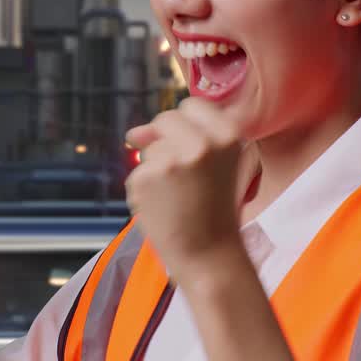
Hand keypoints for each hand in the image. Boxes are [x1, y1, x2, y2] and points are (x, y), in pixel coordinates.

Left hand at [124, 97, 258, 283]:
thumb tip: (133, 133)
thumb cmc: (212, 209)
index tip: (192, 148)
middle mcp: (201, 142)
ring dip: (156, 167)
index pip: (192, 104)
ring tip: (177, 197)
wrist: (208, 255)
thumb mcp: (214, 164)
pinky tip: (164, 208)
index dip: (186, 125)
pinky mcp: (145, 178)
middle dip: (166, 141)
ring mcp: (171, 159)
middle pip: (166, 119)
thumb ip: (179, 137)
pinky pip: (137, 172)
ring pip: (149, 148)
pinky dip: (144, 189)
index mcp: (227, 134)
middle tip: (183, 176)